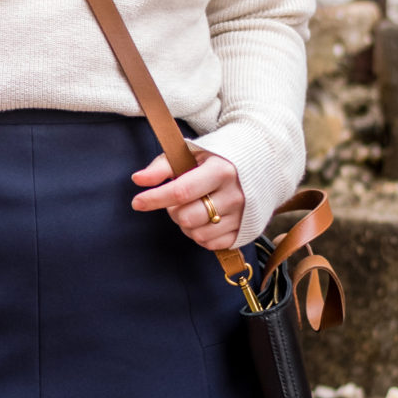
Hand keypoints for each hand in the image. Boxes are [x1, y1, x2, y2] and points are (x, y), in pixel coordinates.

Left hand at [130, 147, 245, 250]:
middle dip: (173, 210)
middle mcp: (235, 195)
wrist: (260, 165)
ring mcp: (242, 216)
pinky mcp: (245, 231)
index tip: (137, 202)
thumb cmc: (218, 158)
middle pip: (187, 217)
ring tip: (193, 207)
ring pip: (197, 234)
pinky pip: (211, 244)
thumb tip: (138, 179)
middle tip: (179, 199)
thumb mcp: (192, 153)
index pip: (181, 191)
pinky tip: (204, 219)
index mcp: (222, 170)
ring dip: (186, 224)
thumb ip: (163, 166)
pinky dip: (201, 235)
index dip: (155, 198)